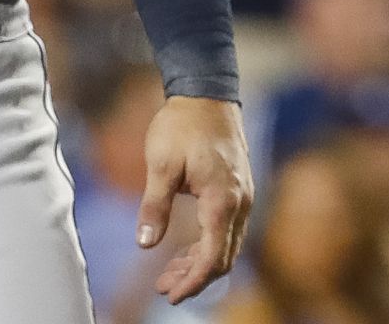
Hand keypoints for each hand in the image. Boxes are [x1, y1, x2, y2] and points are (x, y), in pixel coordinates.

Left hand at [135, 95, 252, 303]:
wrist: (206, 92)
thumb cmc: (182, 125)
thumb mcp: (161, 164)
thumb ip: (154, 206)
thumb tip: (145, 243)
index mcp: (222, 200)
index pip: (212, 258)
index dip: (192, 282)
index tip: (170, 295)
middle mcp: (240, 202)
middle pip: (223, 257)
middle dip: (194, 278)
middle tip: (163, 288)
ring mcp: (243, 195)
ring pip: (227, 244)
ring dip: (200, 263)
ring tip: (168, 273)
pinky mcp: (240, 188)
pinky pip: (228, 228)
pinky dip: (208, 244)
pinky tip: (185, 248)